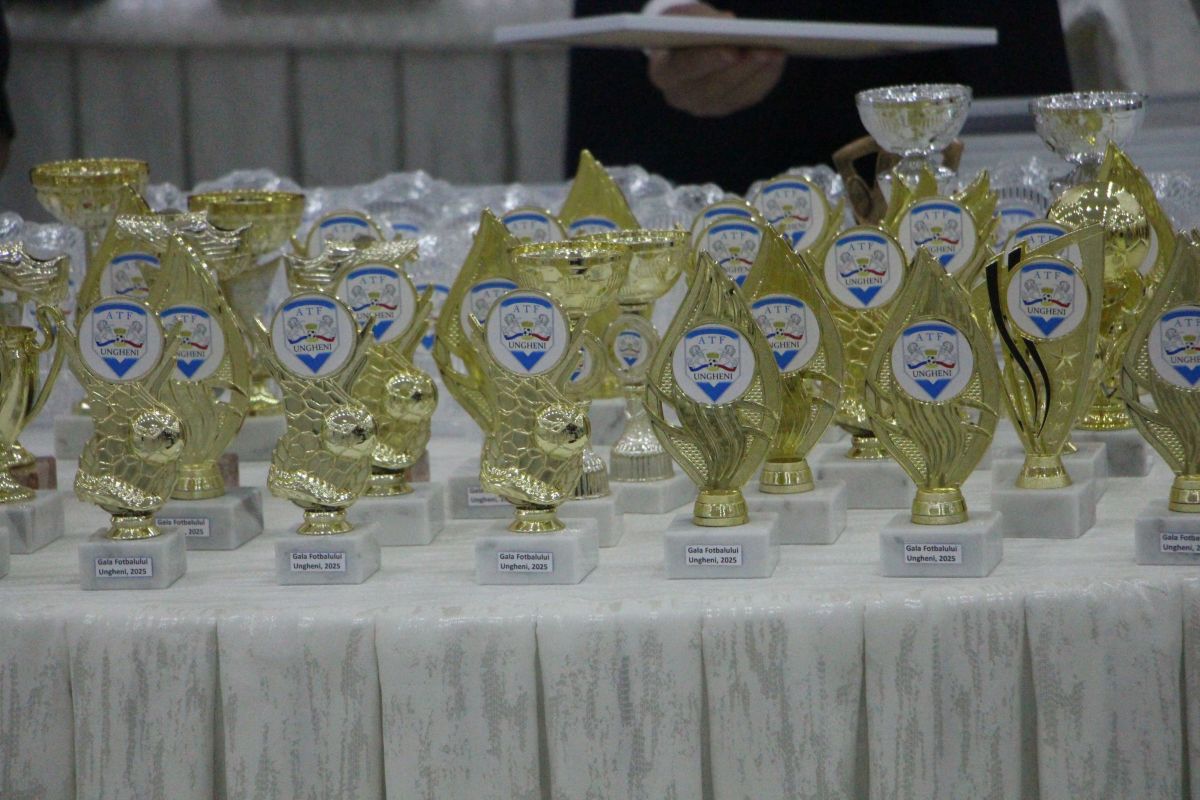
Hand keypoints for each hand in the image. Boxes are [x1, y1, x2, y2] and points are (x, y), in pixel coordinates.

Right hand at [647, 3, 785, 117]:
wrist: (687, 45)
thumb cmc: (686, 26)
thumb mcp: (688, 16)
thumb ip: (702, 19)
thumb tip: (729, 23)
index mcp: (663, 73)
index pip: (684, 69)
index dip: (708, 60)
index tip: (731, 51)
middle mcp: (680, 96)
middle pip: (711, 87)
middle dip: (740, 68)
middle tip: (763, 51)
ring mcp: (703, 106)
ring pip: (733, 94)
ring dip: (757, 72)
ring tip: (777, 52)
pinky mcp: (725, 106)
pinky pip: (748, 96)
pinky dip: (765, 77)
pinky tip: (778, 59)